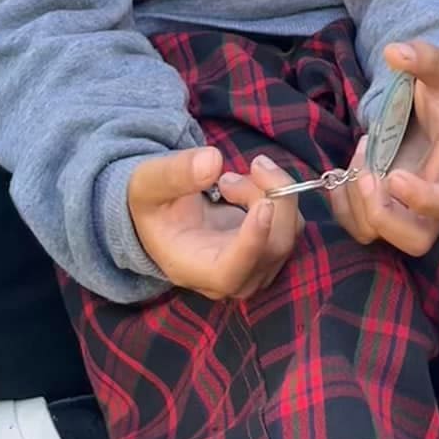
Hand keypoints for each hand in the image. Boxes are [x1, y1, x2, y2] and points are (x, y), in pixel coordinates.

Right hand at [127, 145, 302, 299]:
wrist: (163, 217)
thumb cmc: (152, 204)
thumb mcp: (149, 183)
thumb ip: (175, 173)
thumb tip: (213, 161)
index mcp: (192, 268)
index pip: (231, 272)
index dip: (253, 242)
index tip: (264, 205)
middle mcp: (227, 277)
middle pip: (272, 249)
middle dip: (270, 197)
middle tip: (245, 168)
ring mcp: (252, 267)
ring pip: (287, 233)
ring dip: (271, 192)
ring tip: (231, 179)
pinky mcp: (266, 250)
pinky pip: (290, 223)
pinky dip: (277, 194)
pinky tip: (246, 184)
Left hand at [329, 42, 438, 257]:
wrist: (436, 108)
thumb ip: (426, 58)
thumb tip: (396, 52)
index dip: (423, 201)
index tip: (394, 176)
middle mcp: (435, 202)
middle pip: (415, 240)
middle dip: (381, 214)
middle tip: (365, 174)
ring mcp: (407, 209)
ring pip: (377, 234)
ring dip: (355, 201)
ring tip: (362, 151)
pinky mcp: (383, 206)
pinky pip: (357, 223)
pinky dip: (341, 204)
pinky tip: (343, 171)